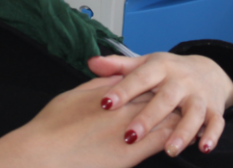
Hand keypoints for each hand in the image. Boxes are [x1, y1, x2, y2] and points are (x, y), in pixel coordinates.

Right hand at [0, 76, 179, 167]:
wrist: (42, 154)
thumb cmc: (51, 127)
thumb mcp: (74, 95)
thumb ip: (98, 84)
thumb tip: (112, 76)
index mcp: (111, 93)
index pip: (143, 82)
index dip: (157, 82)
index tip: (166, 82)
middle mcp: (123, 108)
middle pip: (158, 97)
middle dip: (173, 98)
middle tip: (184, 98)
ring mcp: (129, 131)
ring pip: (165, 118)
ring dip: (179, 118)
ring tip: (190, 119)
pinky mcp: (129, 155)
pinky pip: (161, 143)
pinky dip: (175, 139)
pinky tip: (183, 141)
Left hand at [89, 53, 232, 156]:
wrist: (207, 70)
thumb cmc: (168, 71)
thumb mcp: (144, 64)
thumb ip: (118, 66)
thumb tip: (91, 62)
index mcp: (161, 67)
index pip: (140, 78)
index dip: (123, 90)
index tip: (105, 104)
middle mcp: (181, 80)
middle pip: (166, 99)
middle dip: (149, 117)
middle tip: (130, 135)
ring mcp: (199, 95)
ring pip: (193, 113)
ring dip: (182, 132)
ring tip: (169, 149)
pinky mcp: (214, 109)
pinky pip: (216, 123)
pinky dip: (211, 135)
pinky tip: (203, 148)